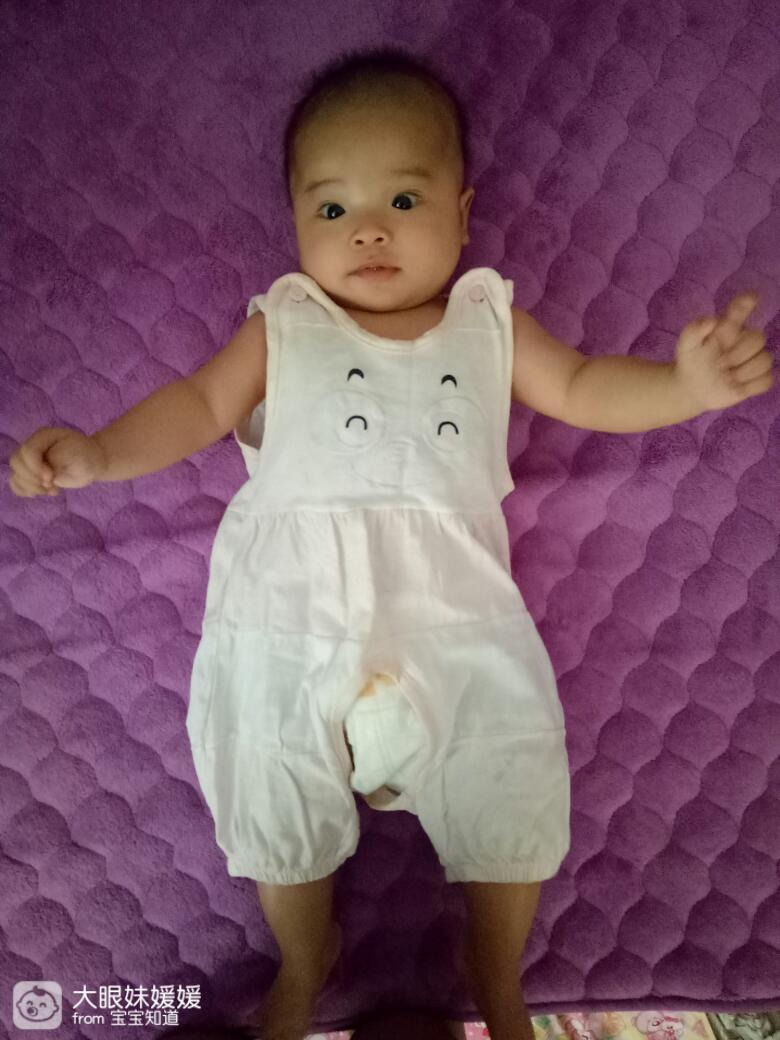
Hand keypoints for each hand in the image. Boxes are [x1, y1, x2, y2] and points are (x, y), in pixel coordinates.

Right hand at [8, 427, 106, 497]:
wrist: (92, 463)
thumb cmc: (86, 456)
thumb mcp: (75, 454)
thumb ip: (55, 461)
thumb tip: (44, 476)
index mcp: (42, 436)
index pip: (27, 451)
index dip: (35, 467)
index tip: (51, 477)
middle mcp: (33, 447)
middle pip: (16, 463)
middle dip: (32, 478)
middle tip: (51, 484)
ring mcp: (30, 461)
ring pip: (16, 475)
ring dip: (31, 487)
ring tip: (52, 489)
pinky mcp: (32, 474)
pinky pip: (18, 484)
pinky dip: (27, 491)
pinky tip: (43, 492)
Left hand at [672, 292, 773, 411]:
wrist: (691, 388)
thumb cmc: (691, 361)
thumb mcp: (686, 346)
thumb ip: (694, 330)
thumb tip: (711, 321)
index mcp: (728, 328)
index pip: (740, 309)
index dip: (747, 302)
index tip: (751, 297)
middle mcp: (744, 340)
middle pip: (758, 339)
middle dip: (738, 354)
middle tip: (718, 365)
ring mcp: (753, 359)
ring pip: (764, 360)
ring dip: (743, 372)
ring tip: (725, 378)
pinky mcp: (757, 379)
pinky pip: (767, 380)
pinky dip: (751, 385)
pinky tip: (735, 387)